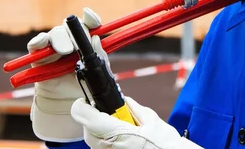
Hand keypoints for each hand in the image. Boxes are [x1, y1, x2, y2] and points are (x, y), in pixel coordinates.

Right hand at [28, 7, 108, 142]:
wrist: (67, 101)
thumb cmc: (83, 83)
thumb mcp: (96, 70)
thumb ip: (99, 55)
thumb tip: (96, 38)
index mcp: (85, 41)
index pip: (88, 24)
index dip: (90, 19)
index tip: (94, 21)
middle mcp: (69, 40)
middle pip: (70, 27)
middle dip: (75, 33)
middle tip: (77, 46)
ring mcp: (53, 47)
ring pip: (55, 33)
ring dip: (60, 39)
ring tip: (65, 51)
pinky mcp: (38, 56)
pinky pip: (35, 44)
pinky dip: (38, 41)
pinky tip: (43, 42)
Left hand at [71, 96, 202, 148]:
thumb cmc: (163, 145)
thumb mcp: (151, 120)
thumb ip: (133, 108)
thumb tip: (123, 101)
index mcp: (112, 131)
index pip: (81, 113)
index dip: (84, 103)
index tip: (93, 99)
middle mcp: (103, 146)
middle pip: (87, 125)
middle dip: (99, 116)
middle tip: (119, 115)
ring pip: (93, 138)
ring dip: (104, 130)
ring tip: (126, 130)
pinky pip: (101, 147)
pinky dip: (109, 140)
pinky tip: (126, 140)